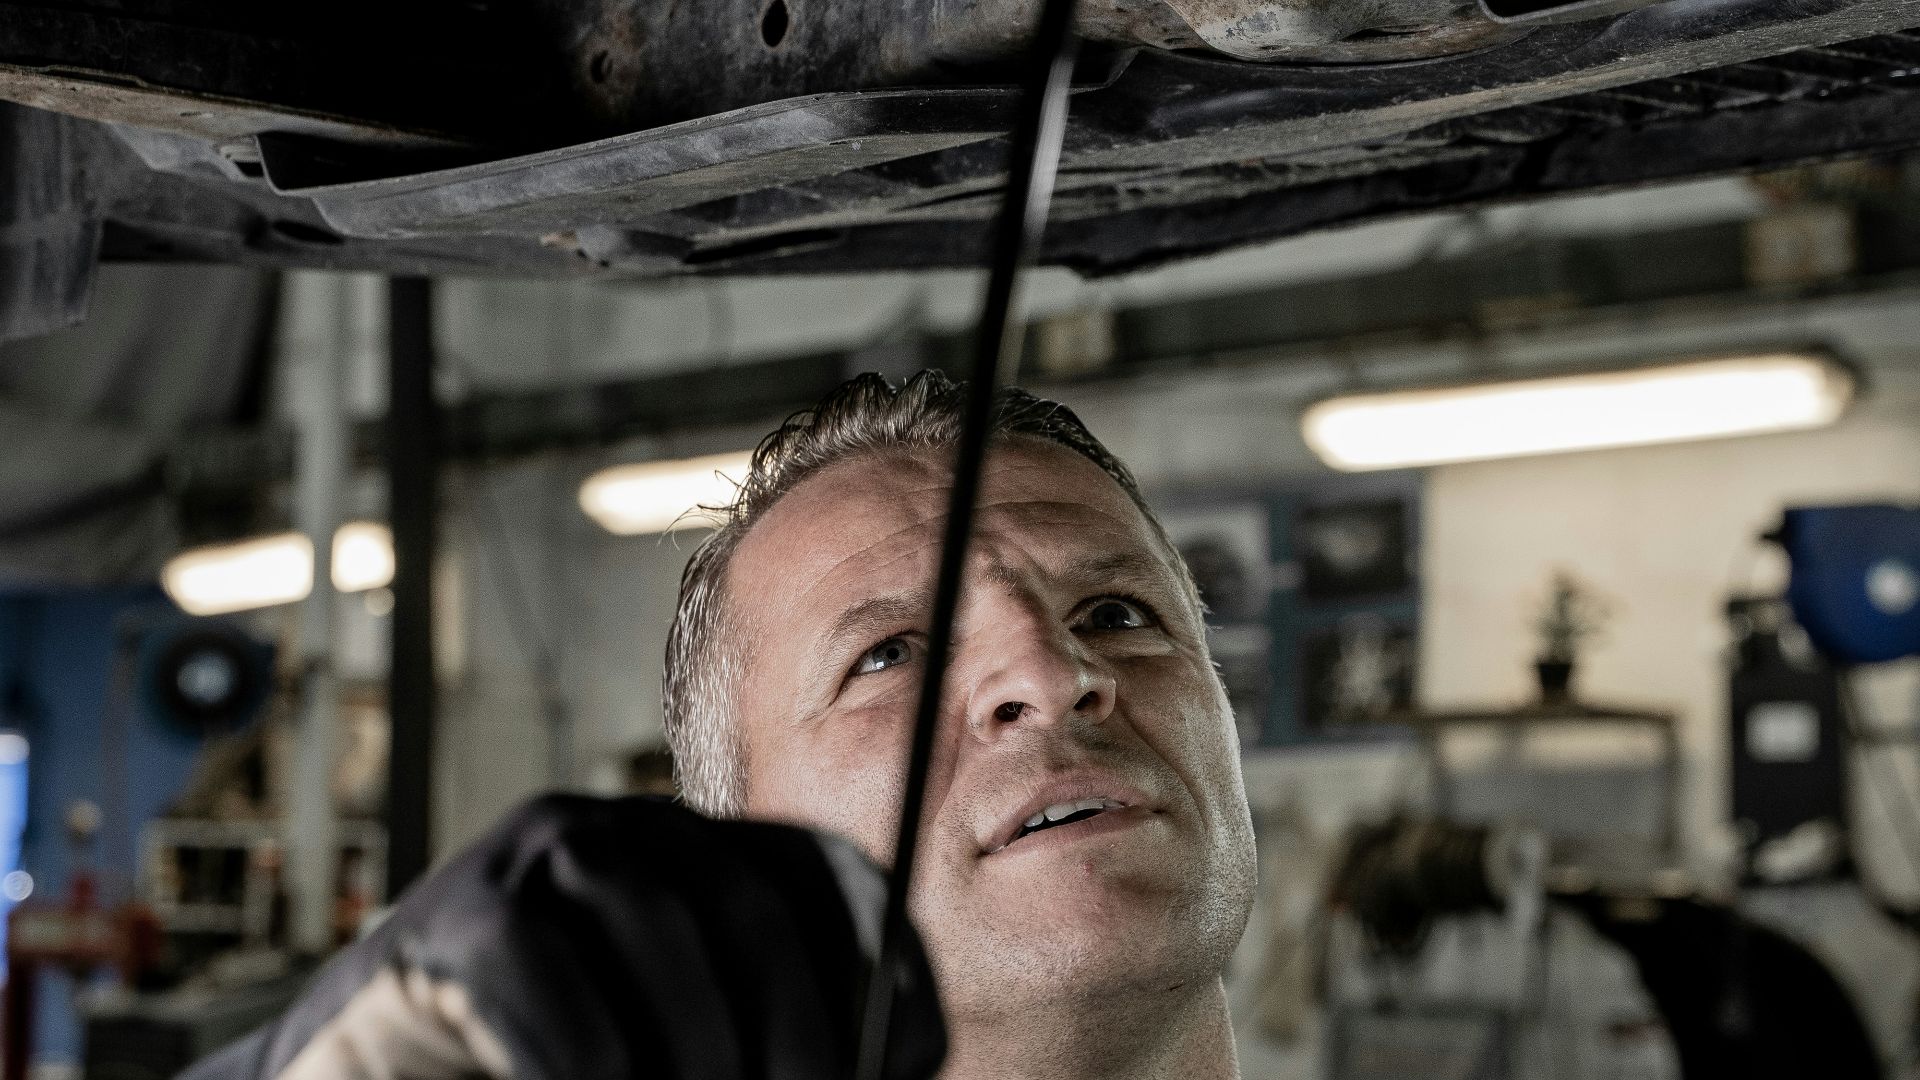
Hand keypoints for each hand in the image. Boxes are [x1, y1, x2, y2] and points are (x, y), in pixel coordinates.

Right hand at [187, 795, 944, 1079]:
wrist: (381, 1072)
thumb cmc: (560, 1071)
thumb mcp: (688, 1056)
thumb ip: (773, 1052)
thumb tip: (877, 1068)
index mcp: (713, 857)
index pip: (833, 886)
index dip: (878, 987)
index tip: (890, 1071)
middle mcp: (636, 832)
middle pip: (752, 909)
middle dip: (797, 1041)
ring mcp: (538, 856)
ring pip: (657, 928)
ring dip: (696, 1059)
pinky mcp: (456, 917)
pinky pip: (550, 984)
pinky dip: (588, 1069)